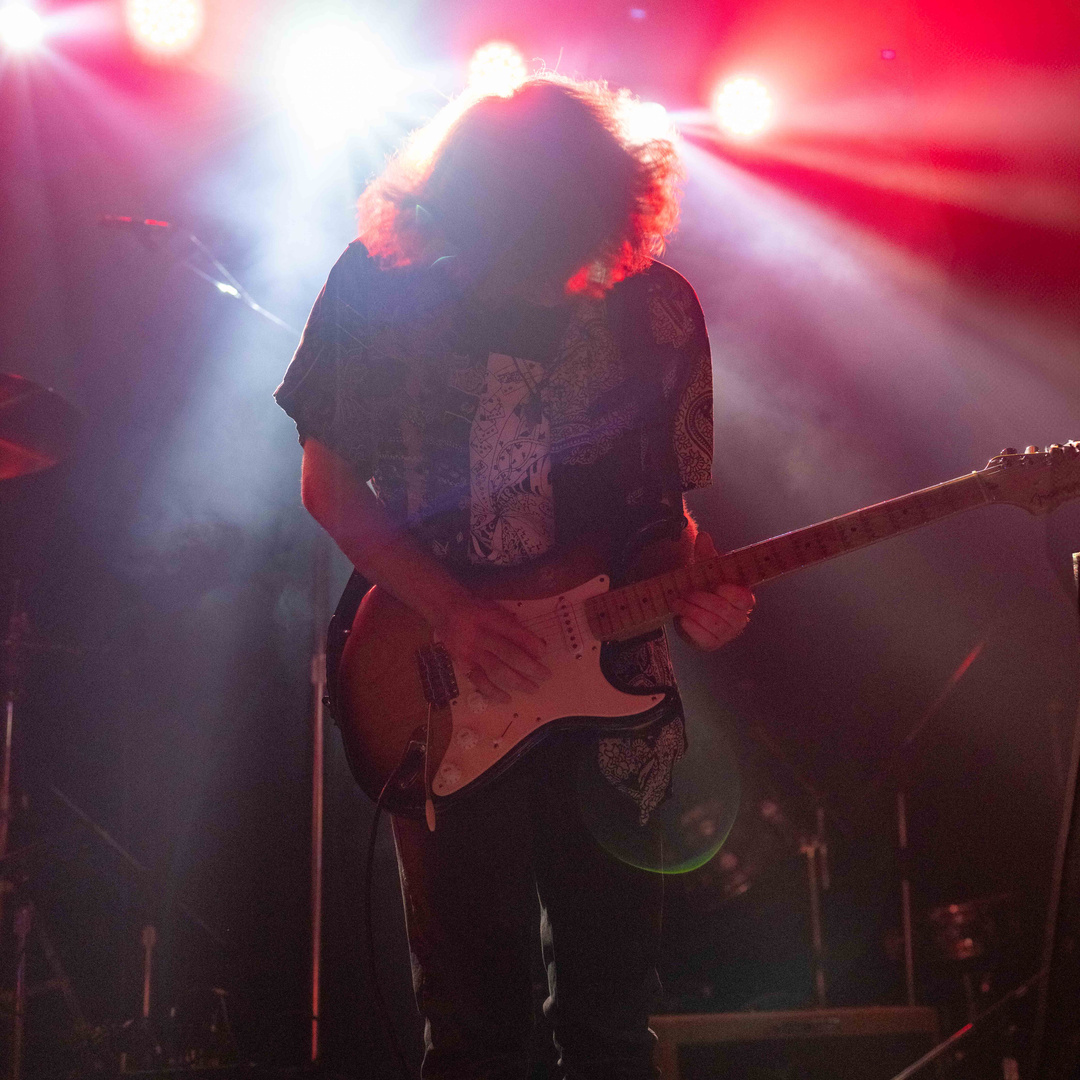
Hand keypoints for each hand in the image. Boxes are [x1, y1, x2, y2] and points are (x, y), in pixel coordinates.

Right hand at [433, 594, 550, 703]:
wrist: (445, 610)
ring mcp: (470, 652)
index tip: (544, 653)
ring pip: (496, 670)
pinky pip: (479, 681)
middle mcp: (479, 635)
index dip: (530, 643)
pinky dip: (493, 692)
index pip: (513, 632)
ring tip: (532, 688)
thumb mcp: (495, 609)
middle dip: (529, 666)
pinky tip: (507, 698)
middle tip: (545, 675)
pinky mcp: (462, 664)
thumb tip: (536, 647)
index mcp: (490, 618)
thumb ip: (513, 625)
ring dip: (516, 681)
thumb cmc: (477, 610)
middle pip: (508, 653)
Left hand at [673, 531, 755, 651]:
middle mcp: (739, 618)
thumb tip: (703, 536)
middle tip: (685, 593)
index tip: (717, 585)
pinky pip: (703, 637)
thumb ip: (706, 556)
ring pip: (712, 623)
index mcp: (743, 599)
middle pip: (724, 611)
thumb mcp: (705, 572)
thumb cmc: (704, 589)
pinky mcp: (712, 643)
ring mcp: (727, 633)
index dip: (732, 593)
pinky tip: (682, 618)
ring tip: (677, 602)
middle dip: (701, 600)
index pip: (745, 599)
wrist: (690, 611)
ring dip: (692, 611)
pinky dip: (690, 626)